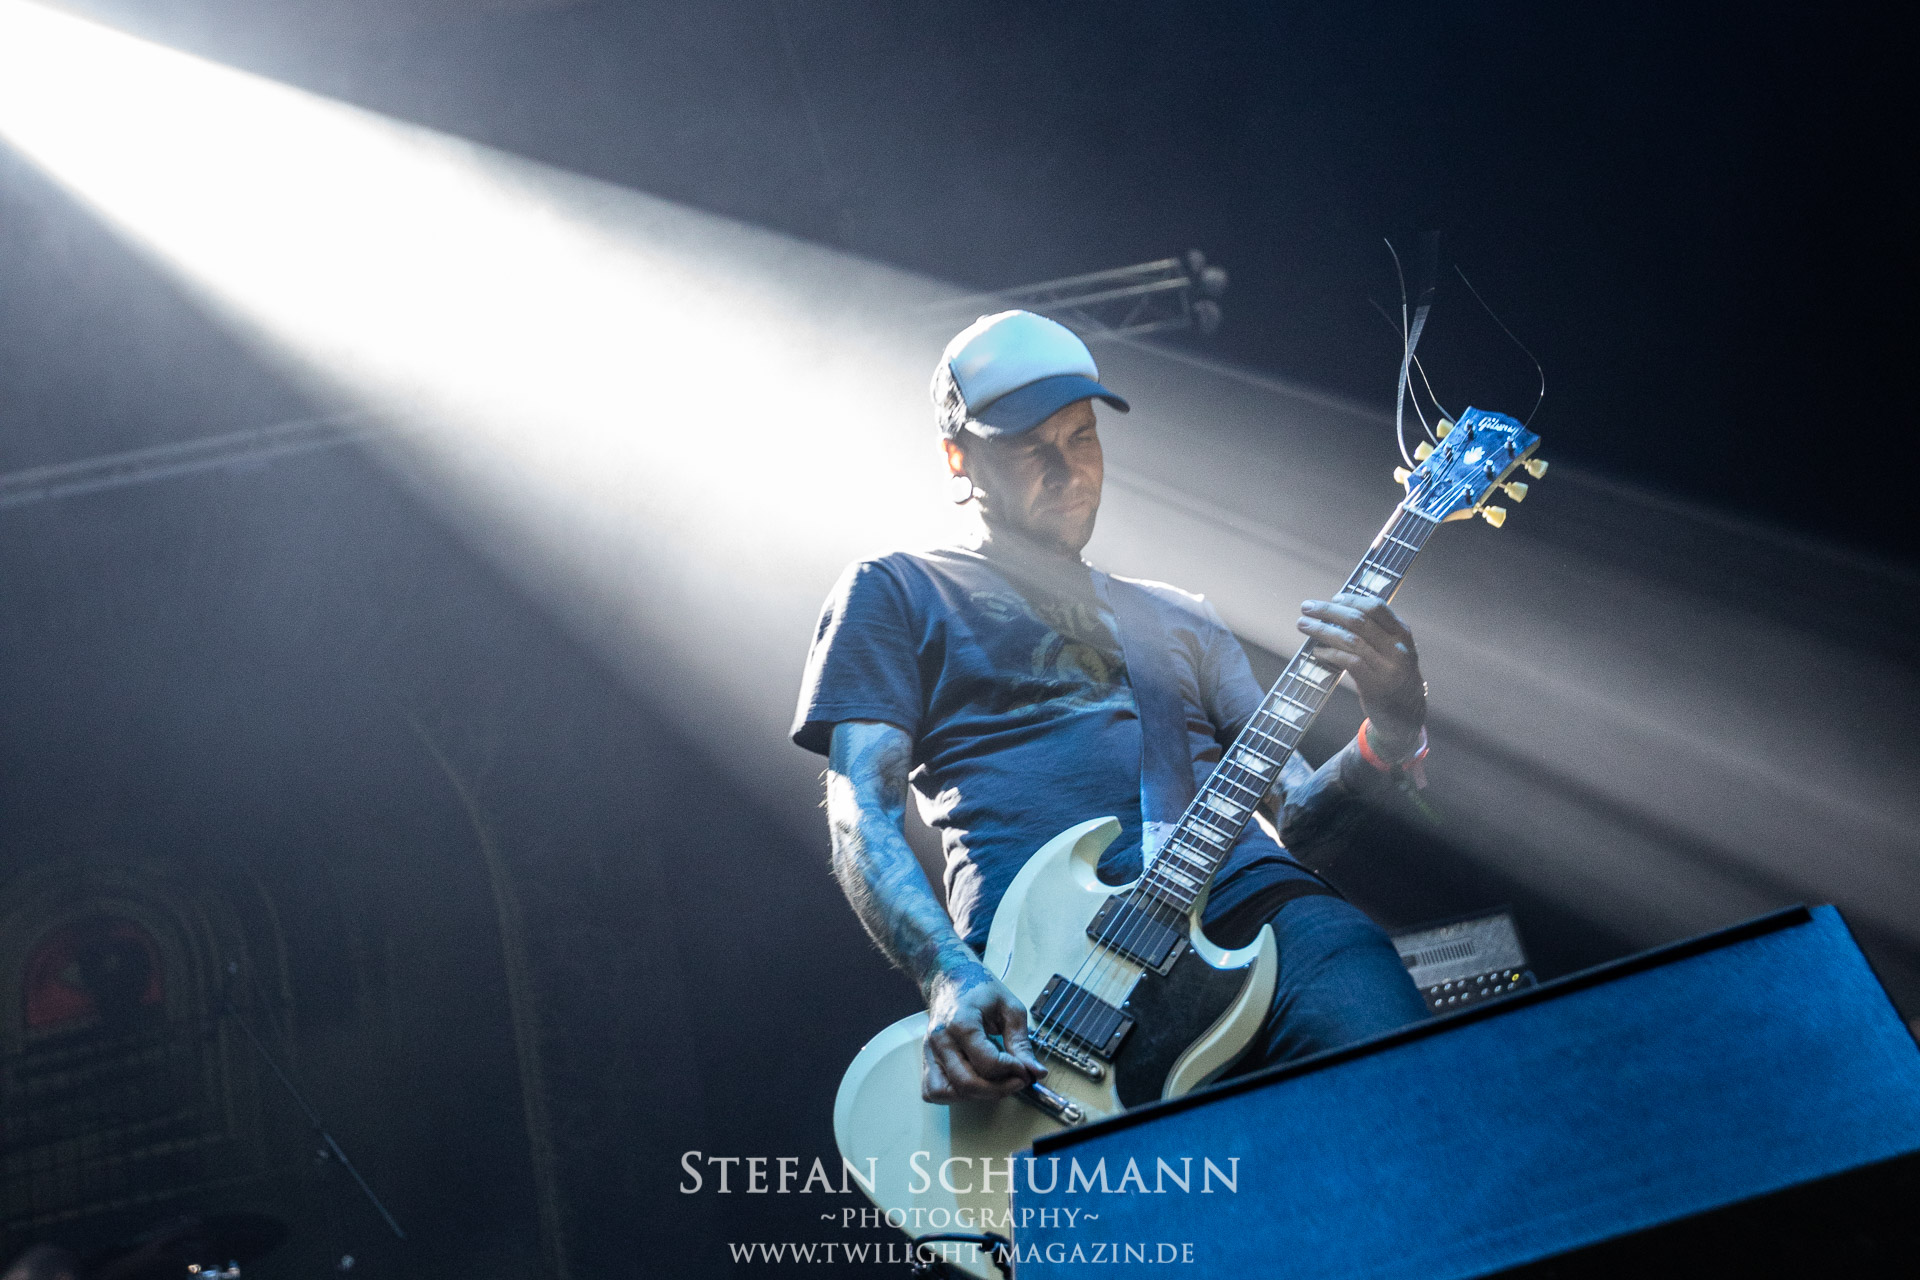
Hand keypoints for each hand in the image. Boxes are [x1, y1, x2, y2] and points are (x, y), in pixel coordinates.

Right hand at [921, 963, 1046, 1102]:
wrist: (951, 977)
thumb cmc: (980, 989)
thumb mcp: (1009, 1008)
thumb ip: (1021, 1042)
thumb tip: (1035, 1072)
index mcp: (961, 1022)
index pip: (988, 1062)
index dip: (1013, 1071)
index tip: (1026, 1069)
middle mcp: (941, 1040)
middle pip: (967, 1083)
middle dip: (999, 1089)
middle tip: (1018, 1081)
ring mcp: (930, 1051)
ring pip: (947, 1092)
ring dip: (976, 1096)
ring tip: (996, 1083)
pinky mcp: (926, 1059)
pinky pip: (933, 1091)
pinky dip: (953, 1096)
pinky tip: (973, 1085)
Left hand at [1297, 593, 1425, 753]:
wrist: (1407, 713)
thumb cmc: (1393, 675)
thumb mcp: (1394, 650)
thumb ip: (1376, 632)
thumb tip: (1338, 611)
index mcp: (1402, 633)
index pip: (1376, 607)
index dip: (1352, 600)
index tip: (1334, 598)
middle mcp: (1397, 647)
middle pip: (1358, 621)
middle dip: (1329, 611)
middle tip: (1307, 607)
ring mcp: (1387, 666)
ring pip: (1350, 640)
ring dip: (1322, 630)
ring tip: (1303, 625)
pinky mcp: (1376, 684)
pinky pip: (1348, 662)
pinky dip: (1329, 653)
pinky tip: (1316, 651)